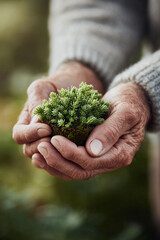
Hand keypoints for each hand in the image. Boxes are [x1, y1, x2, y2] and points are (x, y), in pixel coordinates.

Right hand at [12, 61, 103, 179]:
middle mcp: (35, 136)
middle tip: (56, 140)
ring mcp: (49, 143)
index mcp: (26, 122)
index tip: (47, 128)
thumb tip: (37, 121)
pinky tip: (74, 155)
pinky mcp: (64, 147)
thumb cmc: (57, 85)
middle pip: (29, 150)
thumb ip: (37, 101)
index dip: (30, 134)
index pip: (19, 135)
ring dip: (53, 154)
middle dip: (42, 146)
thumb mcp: (44, 88)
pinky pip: (60, 159)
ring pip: (44, 157)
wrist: (75, 87)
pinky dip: (64, 159)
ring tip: (66, 147)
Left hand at [36, 82, 149, 179]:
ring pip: (74, 171)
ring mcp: (99, 161)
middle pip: (80, 171)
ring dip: (54, 164)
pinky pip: (72, 165)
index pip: (91, 161)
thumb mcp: (125, 112)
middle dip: (58, 161)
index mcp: (120, 154)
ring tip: (37, 153)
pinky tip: (42, 155)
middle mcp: (109, 162)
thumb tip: (92, 150)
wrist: (132, 102)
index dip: (71, 153)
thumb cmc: (130, 103)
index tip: (54, 139)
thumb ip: (111, 130)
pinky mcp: (91, 155)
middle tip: (40, 146)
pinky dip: (57, 162)